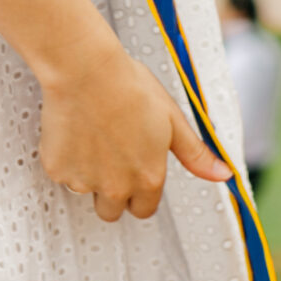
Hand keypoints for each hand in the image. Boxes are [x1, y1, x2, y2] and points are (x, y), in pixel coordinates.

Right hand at [38, 38, 231, 223]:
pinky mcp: (57, 169)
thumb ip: (195, 154)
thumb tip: (223, 175)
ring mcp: (84, 181)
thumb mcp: (172, 119)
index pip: (144, 209)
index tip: (133, 168)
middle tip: (110, 156)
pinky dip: (65, 159)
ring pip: (86, 191)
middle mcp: (116, 187)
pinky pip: (62, 174)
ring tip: (91, 137)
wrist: (87, 69)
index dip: (140, 190)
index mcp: (148, 178)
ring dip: (88, 175)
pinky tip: (73, 132)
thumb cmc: (130, 87)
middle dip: (112, 192)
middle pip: (113, 210)